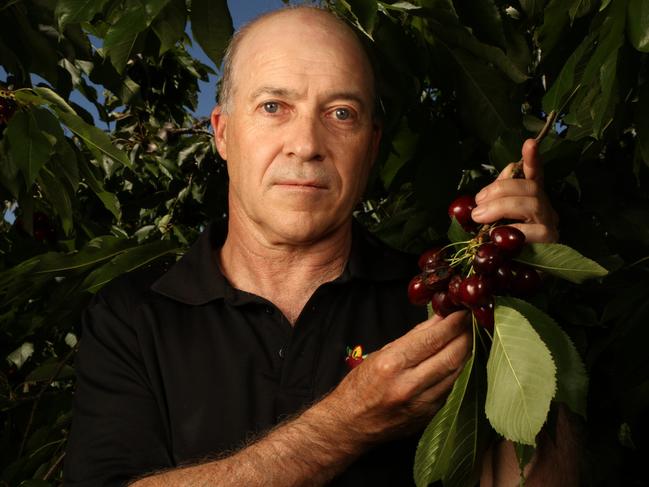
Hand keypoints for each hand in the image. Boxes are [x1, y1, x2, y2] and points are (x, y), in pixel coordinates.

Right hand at [323, 310, 470, 442]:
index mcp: (392, 364)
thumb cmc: (359, 387)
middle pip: (450, 356)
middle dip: (465, 336)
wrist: (350, 425)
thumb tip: (437, 320)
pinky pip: (449, 388)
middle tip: (471, 323)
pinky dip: (454, 372)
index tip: (462, 313)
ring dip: (464, 354)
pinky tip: (454, 362)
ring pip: (455, 373)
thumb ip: (412, 338)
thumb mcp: (380, 354)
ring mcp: (421, 404)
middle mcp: (408, 385)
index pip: (432, 339)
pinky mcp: (428, 416)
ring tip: (466, 338)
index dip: (452, 324)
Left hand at [470, 139, 558, 242]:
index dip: (532, 159)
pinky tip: (495, 235)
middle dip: (499, 189)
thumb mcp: (493, 221)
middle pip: (529, 186)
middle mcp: (545, 208)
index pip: (535, 174)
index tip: (529, 142)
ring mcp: (550, 224)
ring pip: (529, 203)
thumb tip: (488, 189)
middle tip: (477, 203)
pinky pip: (530, 229)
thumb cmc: (502, 247)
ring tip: (478, 216)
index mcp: (532, 199)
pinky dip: (509, 229)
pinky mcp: (550, 242)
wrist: (513, 280)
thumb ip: (493, 203)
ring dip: (499, 206)